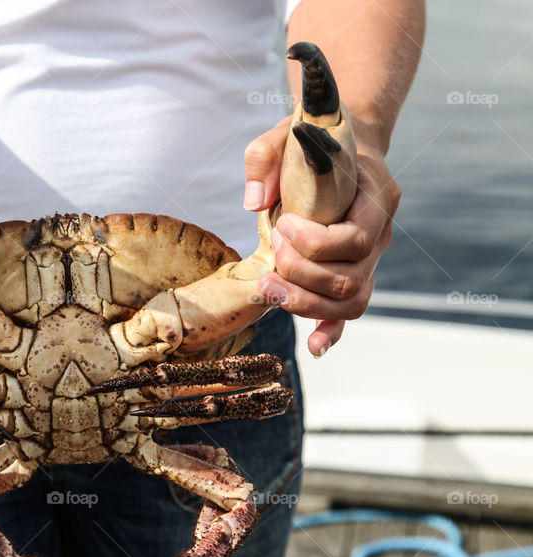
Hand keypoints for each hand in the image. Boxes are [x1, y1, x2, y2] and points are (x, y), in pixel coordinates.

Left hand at [243, 118, 400, 356]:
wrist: (342, 144)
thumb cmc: (314, 140)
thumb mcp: (286, 132)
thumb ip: (264, 158)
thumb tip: (253, 203)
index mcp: (375, 196)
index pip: (358, 237)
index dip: (317, 243)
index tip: (284, 227)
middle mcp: (380, 232)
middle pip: (351, 277)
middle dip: (303, 274)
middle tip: (272, 252)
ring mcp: (369, 258)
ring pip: (351, 300)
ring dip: (306, 303)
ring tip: (268, 289)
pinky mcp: (352, 273)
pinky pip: (348, 312)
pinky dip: (332, 331)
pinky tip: (315, 346)